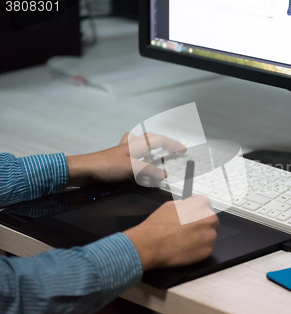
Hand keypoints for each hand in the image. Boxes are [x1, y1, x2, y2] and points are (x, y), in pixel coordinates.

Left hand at [66, 133, 185, 186]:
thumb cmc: (105, 166)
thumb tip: (162, 174)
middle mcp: (130, 146)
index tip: (182, 150)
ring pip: (139, 145)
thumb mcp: (132, 169)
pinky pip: (132, 157)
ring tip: (156, 156)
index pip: (159, 141)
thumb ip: (149, 171)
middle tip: (171, 148)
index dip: (172, 144)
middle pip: (149, 138)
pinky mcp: (116, 162)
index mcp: (136, 145)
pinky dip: (139, 160)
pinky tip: (139, 169)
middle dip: (161, 141)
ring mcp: (122, 153)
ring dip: (148, 148)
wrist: (84, 171)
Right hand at [124, 195, 218, 269]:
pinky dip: (198, 249)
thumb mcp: (170, 205)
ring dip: (201, 237)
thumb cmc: (158, 225)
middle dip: (202, 225)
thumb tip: (187, 206)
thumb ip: (184, 205)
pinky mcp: (207, 251)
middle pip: (211, 220)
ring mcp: (210, 235)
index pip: (205, 205)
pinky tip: (185, 249)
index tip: (192, 217)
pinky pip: (206, 248)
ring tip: (185, 240)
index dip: (197, 212)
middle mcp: (209, 218)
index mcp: (201, 204)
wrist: (150, 245)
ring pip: (210, 235)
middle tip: (189, 231)